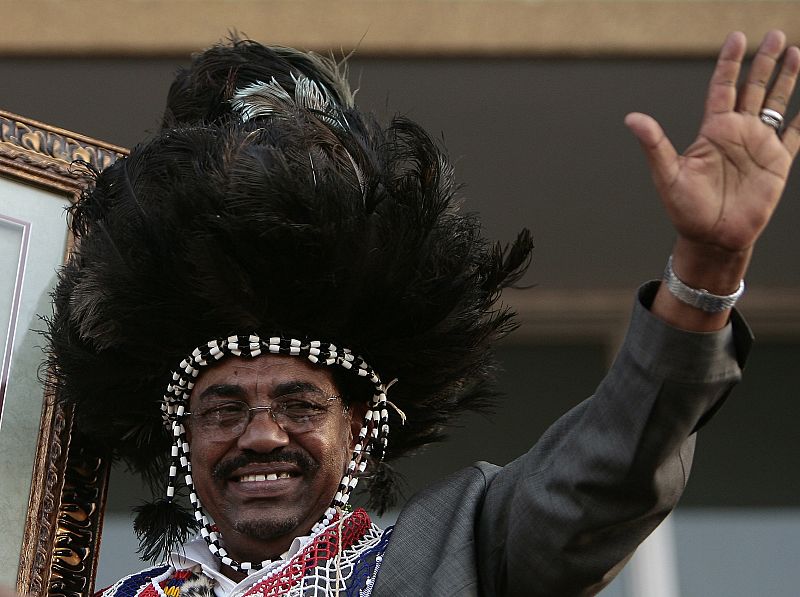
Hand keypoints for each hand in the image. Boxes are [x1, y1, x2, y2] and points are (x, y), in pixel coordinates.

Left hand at [625, 31, 799, 328]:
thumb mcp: (667, 175)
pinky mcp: (777, 164)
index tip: (736, 37)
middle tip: (773, 34)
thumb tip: (632, 118)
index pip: (722, 88)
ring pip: (775, 104)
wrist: (712, 238)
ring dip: (785, 79)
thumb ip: (654, 145)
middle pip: (753, 88)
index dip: (729, 63)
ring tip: (795, 51)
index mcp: (712, 131)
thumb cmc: (685, 209)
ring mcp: (759, 146)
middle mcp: (737, 133)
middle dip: (763, 62)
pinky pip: (794, 135)